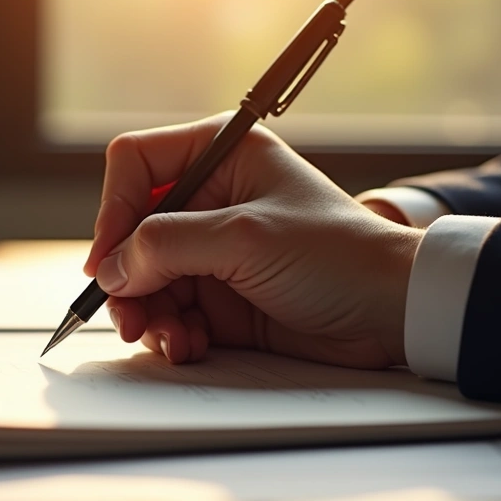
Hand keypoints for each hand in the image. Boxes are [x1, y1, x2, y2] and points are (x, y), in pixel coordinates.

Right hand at [83, 113, 423, 368]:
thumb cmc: (337, 256)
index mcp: (220, 155)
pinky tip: (191, 346)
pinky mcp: (218, 296)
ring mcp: (211, 250)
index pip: (135, 165)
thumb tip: (111, 268)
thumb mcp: (245, 239)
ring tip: (169, 340)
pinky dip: (171, 332)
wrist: (392, 312)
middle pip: (131, 231)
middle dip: (127, 277)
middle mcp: (209, 198)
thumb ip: (167, 245)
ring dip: (147, 313)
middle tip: (130, 318)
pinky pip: (169, 312)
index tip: (108, 259)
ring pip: (144, 278)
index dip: (113, 210)